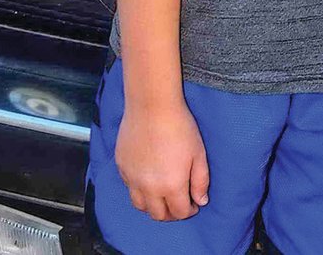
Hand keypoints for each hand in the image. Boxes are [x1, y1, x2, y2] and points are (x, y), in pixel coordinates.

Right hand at [115, 99, 209, 220]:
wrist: (152, 106)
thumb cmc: (179, 126)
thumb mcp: (198, 153)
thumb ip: (201, 181)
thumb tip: (200, 201)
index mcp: (171, 185)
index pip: (179, 213)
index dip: (189, 211)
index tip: (193, 205)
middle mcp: (149, 188)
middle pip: (158, 215)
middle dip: (171, 214)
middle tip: (178, 204)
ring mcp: (132, 180)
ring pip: (141, 206)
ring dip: (153, 206)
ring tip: (162, 196)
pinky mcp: (122, 169)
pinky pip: (130, 189)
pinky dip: (140, 191)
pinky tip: (148, 180)